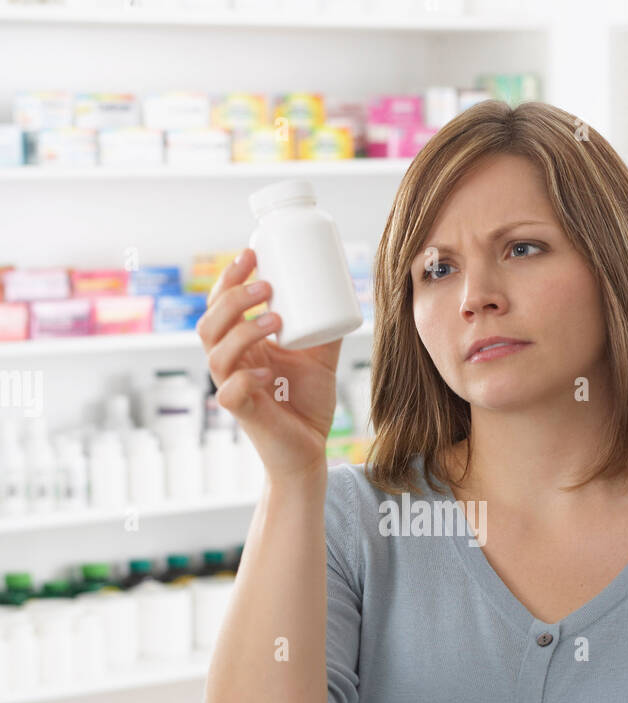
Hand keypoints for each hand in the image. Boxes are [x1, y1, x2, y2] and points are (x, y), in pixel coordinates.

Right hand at [197, 248, 342, 482]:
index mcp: (241, 345)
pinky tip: (267, 374)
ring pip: (216, 354)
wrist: (310, 449)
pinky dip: (245, 380)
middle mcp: (231, 364)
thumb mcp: (319, 356)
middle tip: (266, 286)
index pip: (220, 305)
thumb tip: (342, 290)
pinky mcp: (243, 414)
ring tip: (275, 320)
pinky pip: (229, 394)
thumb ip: (325, 327)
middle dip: (232, 299)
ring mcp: (233, 388)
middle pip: (209, 324)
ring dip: (242, 331)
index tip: (251, 253)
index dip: (229, 278)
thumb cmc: (307, 402)